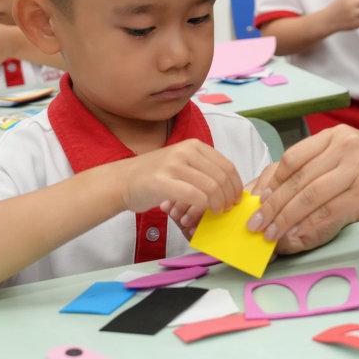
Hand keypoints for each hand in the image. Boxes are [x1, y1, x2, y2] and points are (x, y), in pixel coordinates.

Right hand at [128, 139, 242, 227]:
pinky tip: (199, 213)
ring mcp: (173, 165)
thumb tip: (229, 188)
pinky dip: (202, 207)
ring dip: (218, 204)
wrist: (121, 181)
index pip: (227, 166)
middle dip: (229, 197)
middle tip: (226, 210)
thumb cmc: (153, 176)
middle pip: (221, 177)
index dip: (236, 186)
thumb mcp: (182, 164)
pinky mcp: (163, 182)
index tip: (235, 200)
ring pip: (211, 187)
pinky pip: (194, 196)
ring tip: (215, 213)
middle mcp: (185, 151)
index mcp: (194, 145)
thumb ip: (203, 170)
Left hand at [244, 125, 358, 253]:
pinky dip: (310, 228)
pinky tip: (298, 239)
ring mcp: (358, 167)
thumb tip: (280, 196)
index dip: (270, 183)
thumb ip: (321, 172)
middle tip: (256, 226)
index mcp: (337, 136)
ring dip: (286, 220)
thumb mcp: (353, 162)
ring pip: (309, 197)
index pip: (292, 159)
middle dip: (272, 206)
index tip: (255, 203)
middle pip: (297, 180)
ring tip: (272, 237)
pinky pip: (330, 213)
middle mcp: (346, 146)